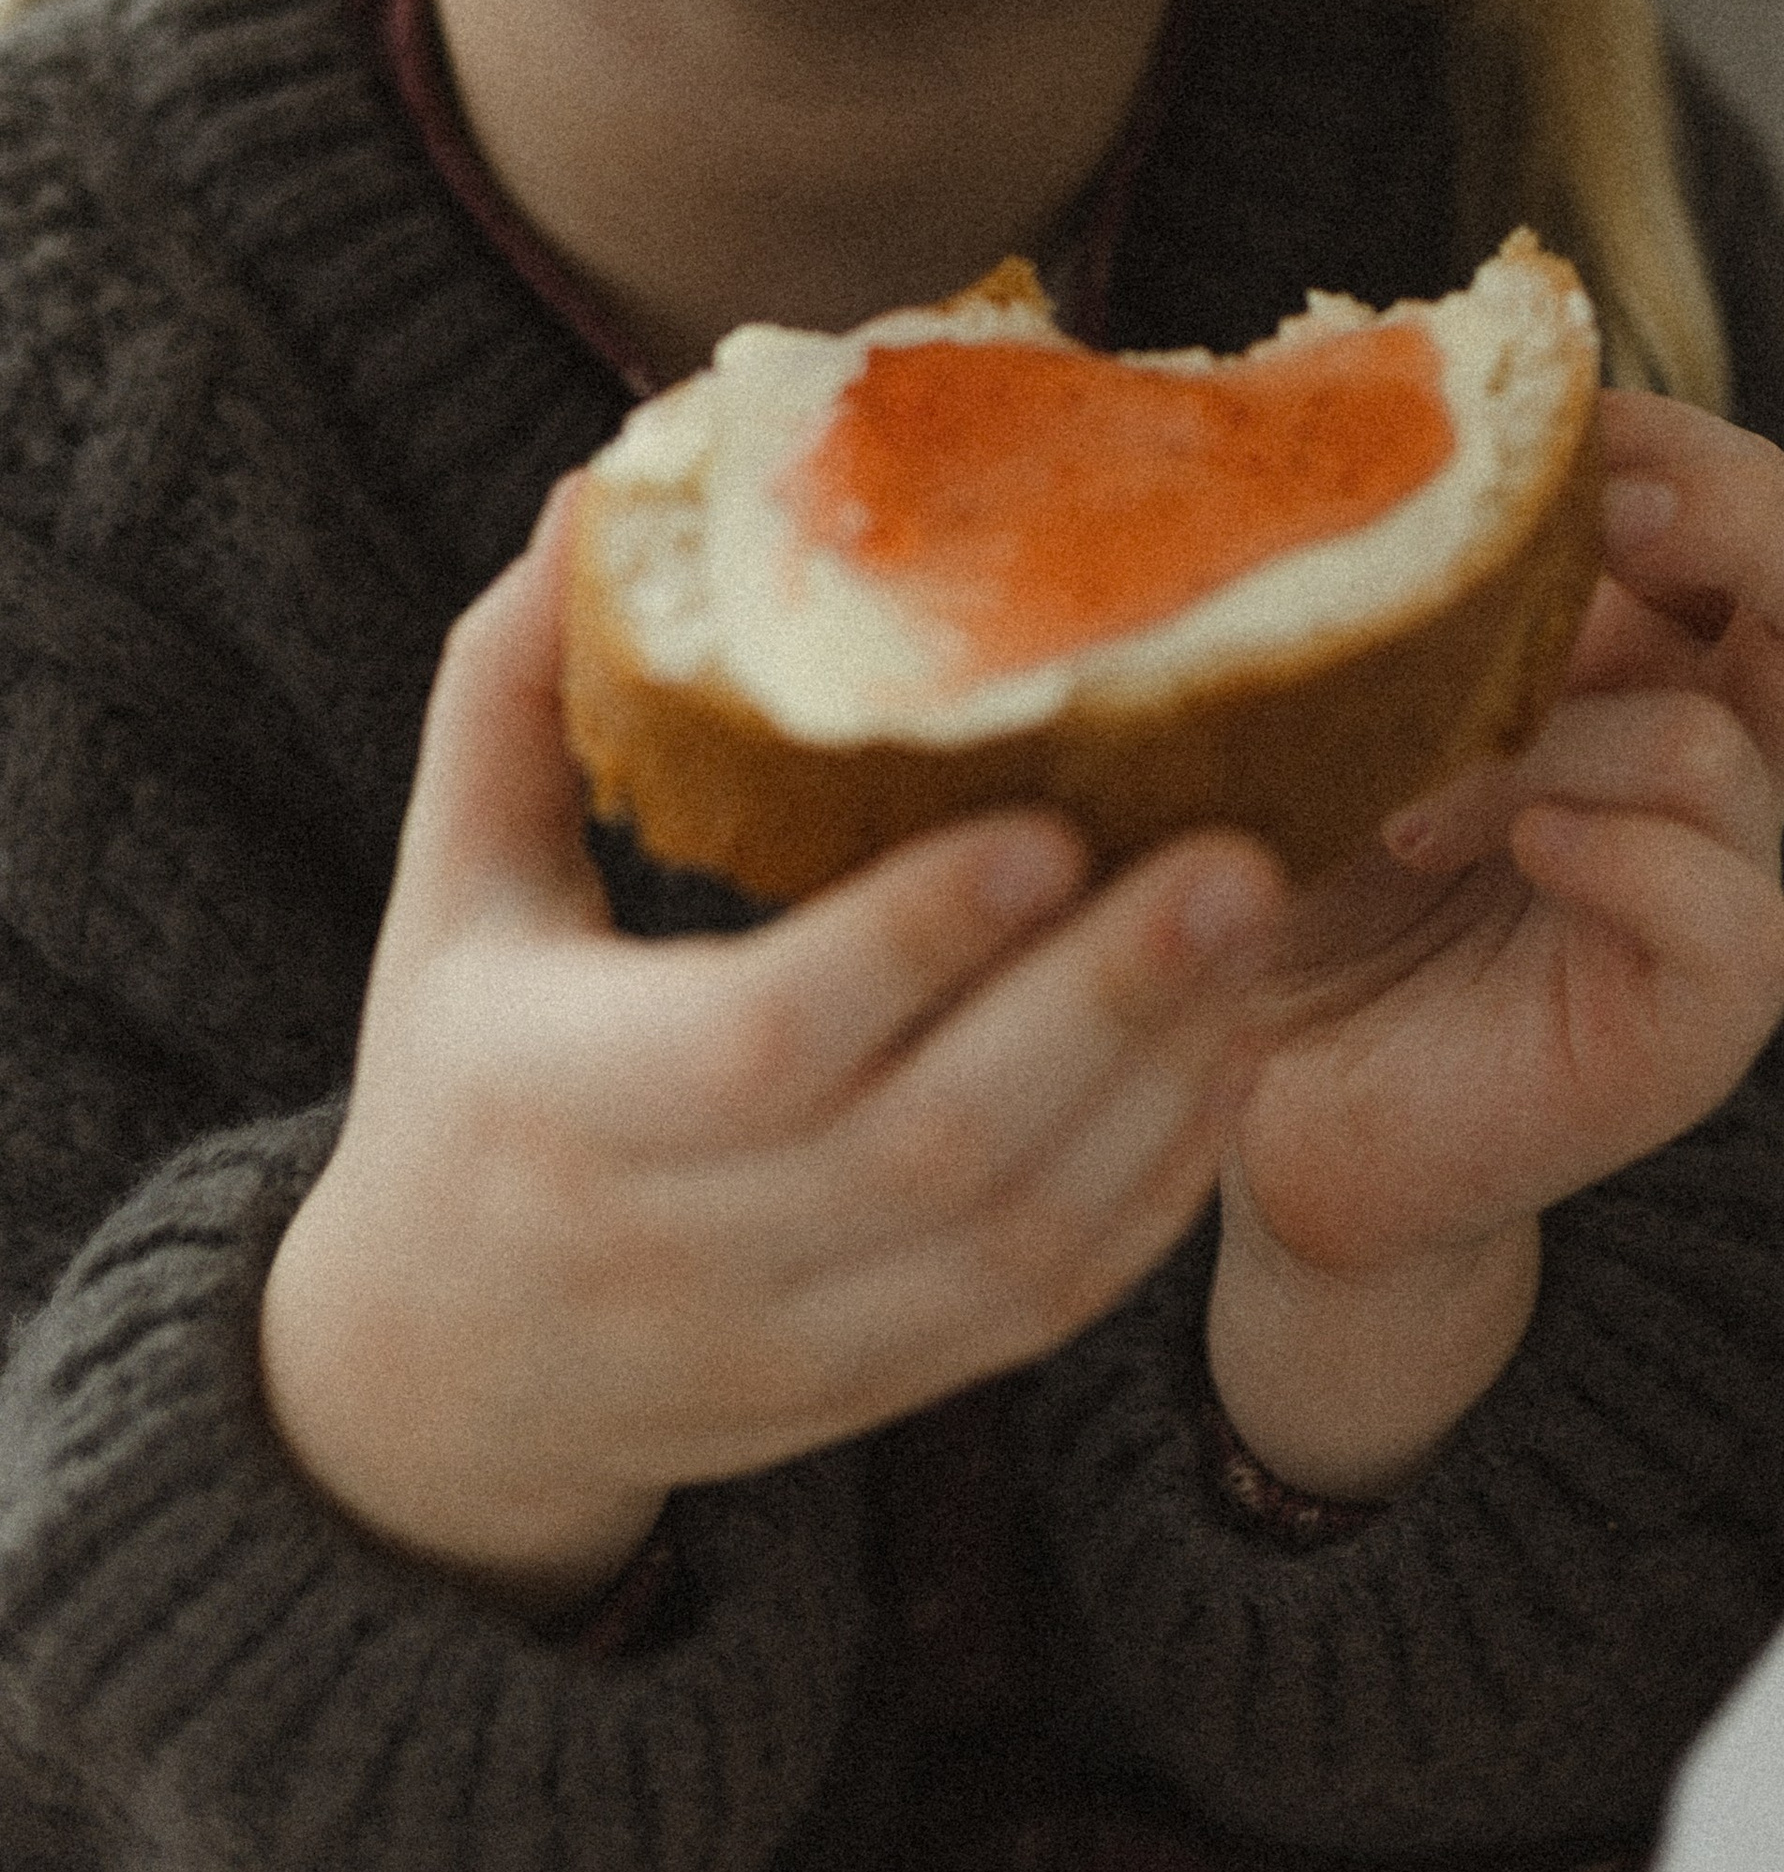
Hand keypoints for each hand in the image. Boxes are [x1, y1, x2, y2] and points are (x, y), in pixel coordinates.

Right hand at [261, 481, 1283, 1616]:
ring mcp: (791, 1337)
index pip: (756, 1041)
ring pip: (1015, 1241)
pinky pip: (1049, 1309)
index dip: (911, 939)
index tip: (1048, 821)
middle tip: (1242, 856)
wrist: (437, 1381)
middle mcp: (676, 1240)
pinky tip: (1223, 1050)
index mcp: (556, 1099)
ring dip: (1158, 1084)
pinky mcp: (880, 1389)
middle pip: (928, 1146)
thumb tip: (609, 482)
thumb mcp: (452, 887)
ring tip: (1258, 923)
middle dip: (1101, 1000)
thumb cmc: (462, 1076)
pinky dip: (1155, 1185)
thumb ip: (520, 692)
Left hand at [1205, 393, 1783, 1492]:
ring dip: (1547, 739)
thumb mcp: (1312, 683)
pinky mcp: (1693, 1017)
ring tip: (1402, 797)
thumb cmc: (1286, 877)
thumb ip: (1350, 556)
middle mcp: (1703, 756)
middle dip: (1738, 507)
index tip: (1518, 416)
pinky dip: (1614, 856)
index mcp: (1637, 654)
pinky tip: (1487, 849)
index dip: (1658, 427)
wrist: (1263, 1107)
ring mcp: (1710, 889)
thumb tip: (1304, 362)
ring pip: (1720, 744)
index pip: (1739, 494)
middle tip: (1606, 508)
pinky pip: (1727, 909)